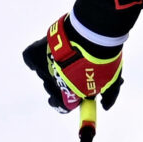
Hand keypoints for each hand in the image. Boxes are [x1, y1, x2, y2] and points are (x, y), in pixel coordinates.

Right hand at [24, 15, 123, 141]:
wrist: (92, 35)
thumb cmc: (102, 60)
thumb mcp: (111, 81)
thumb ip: (109, 96)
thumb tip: (106, 106)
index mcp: (69, 94)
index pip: (63, 106)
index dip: (70, 101)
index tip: (75, 95)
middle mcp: (53, 84)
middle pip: (52, 89)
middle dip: (62, 83)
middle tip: (72, 71)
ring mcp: (44, 68)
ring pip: (45, 72)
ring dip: (53, 66)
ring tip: (67, 54)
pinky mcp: (36, 53)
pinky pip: (31, 59)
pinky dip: (36, 57)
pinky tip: (46, 53)